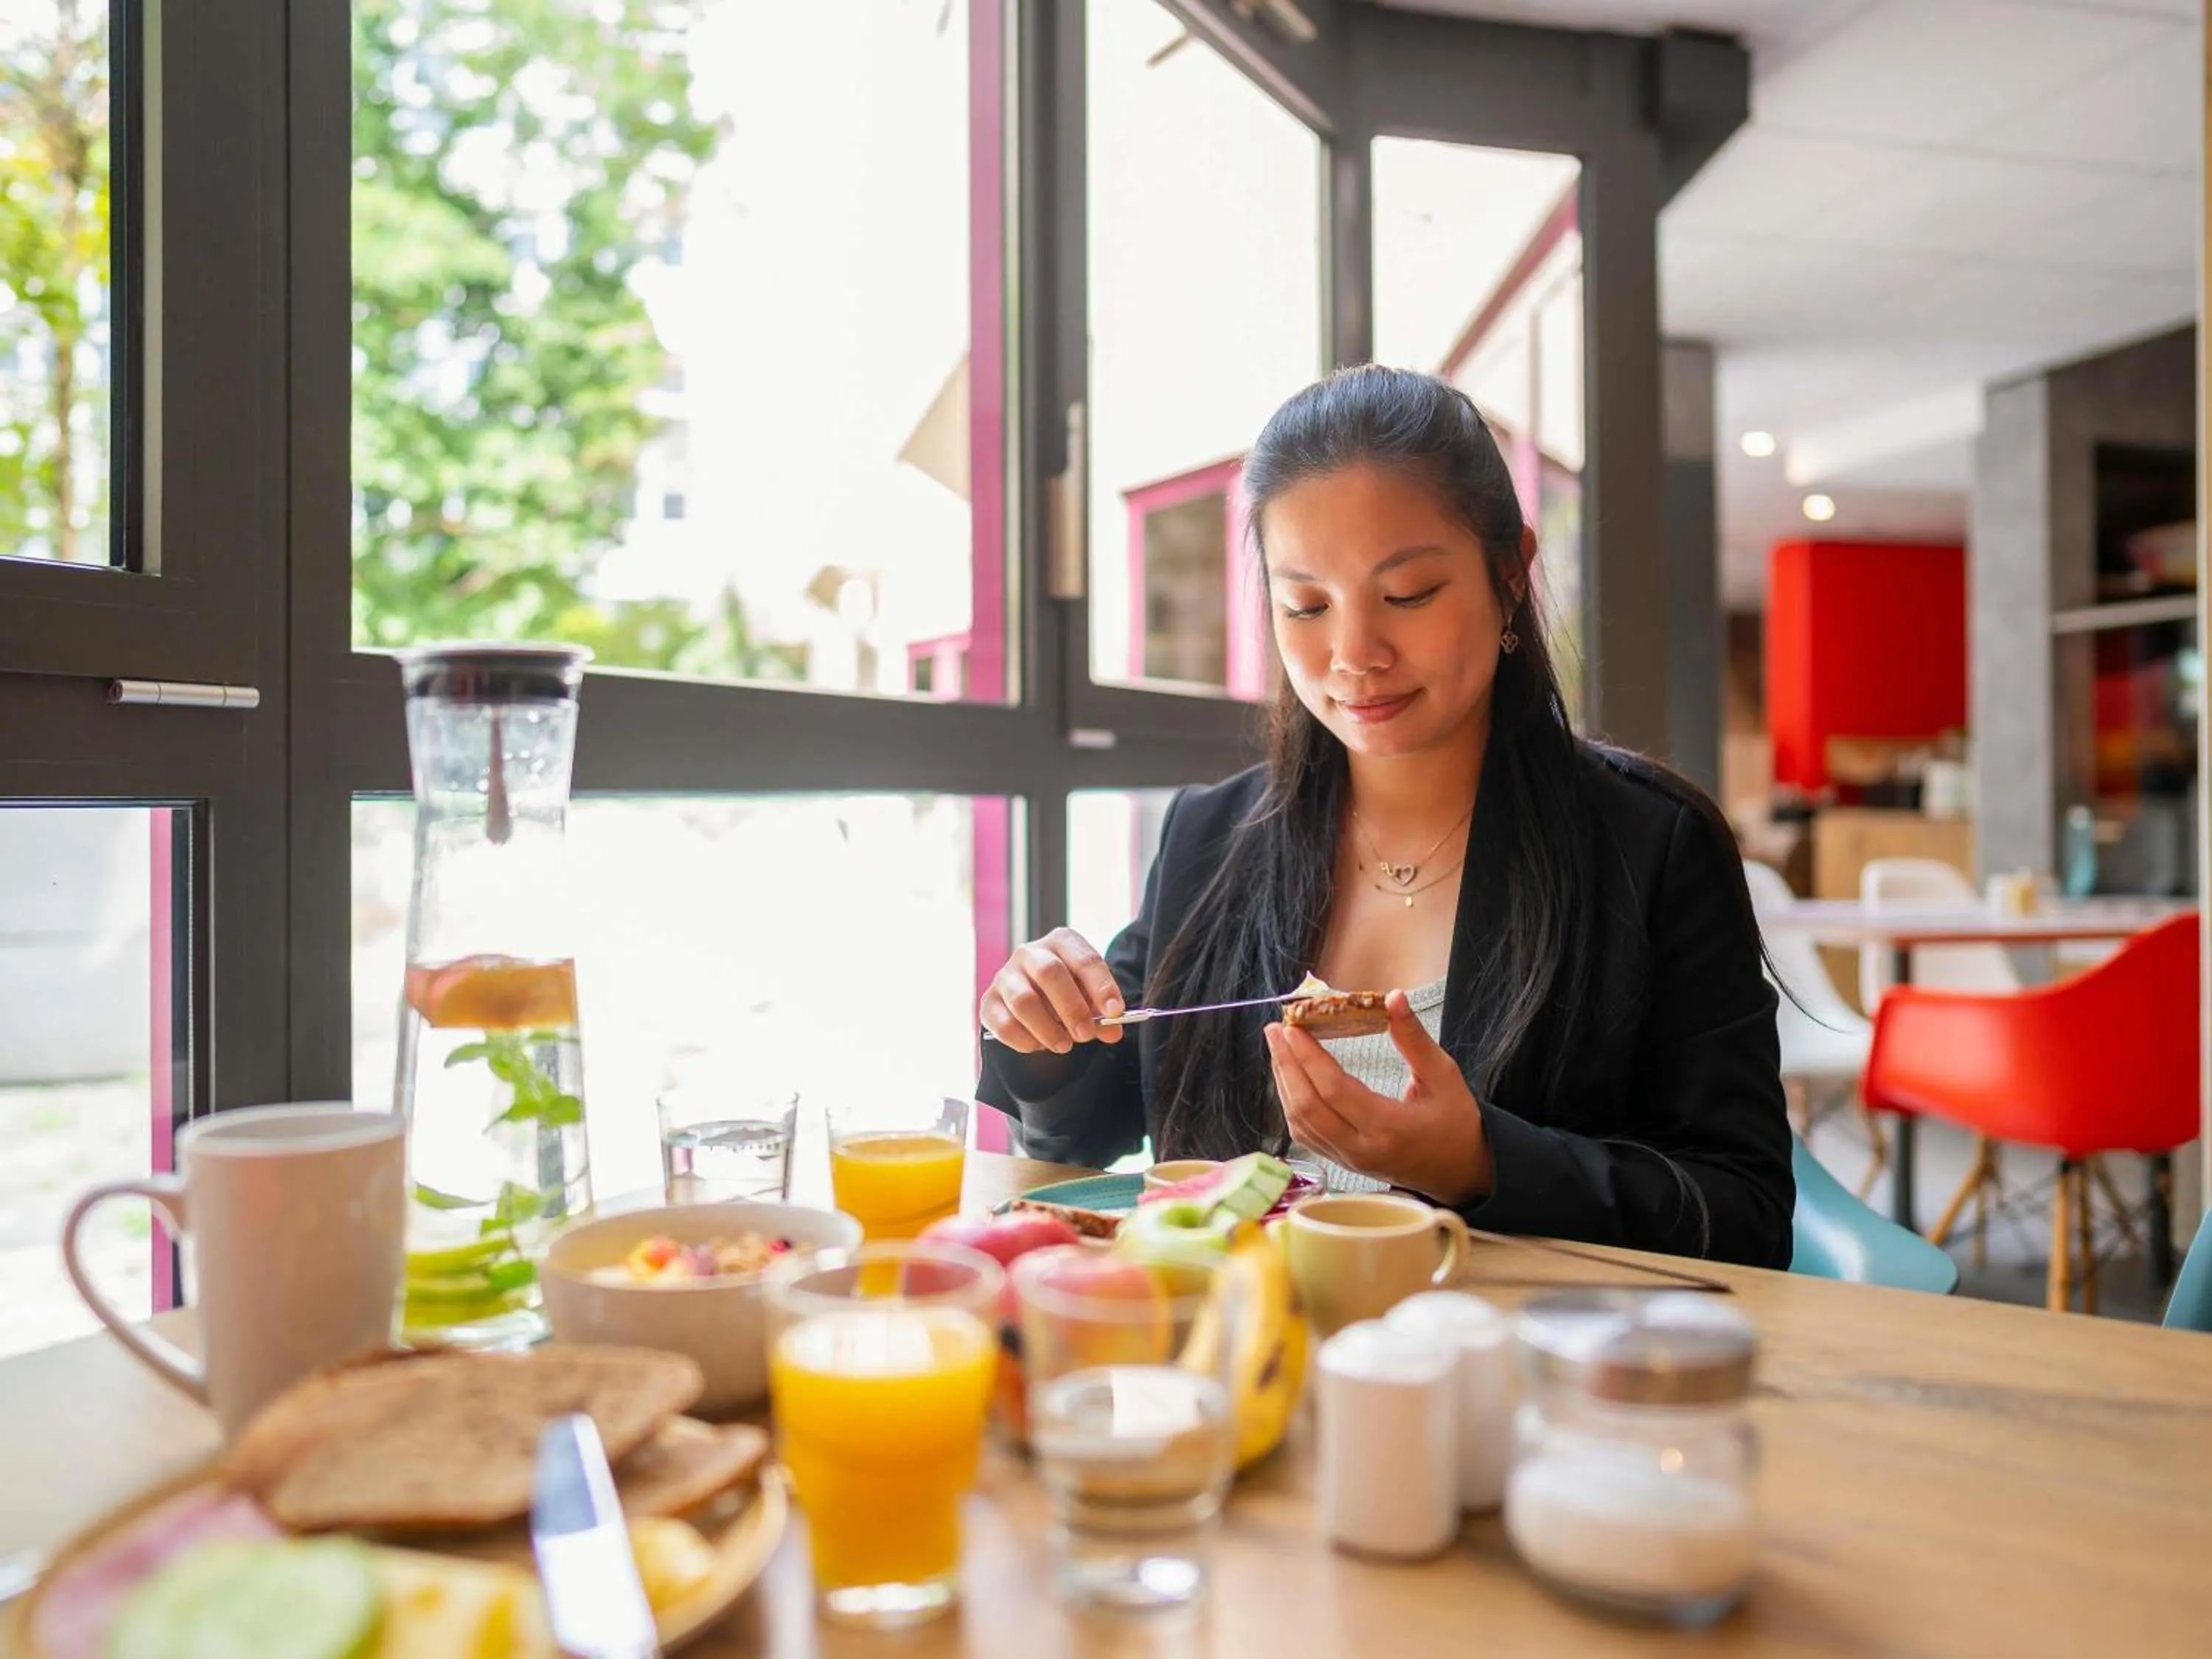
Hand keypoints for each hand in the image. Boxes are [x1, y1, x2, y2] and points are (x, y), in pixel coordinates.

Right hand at [980, 928, 1126, 1054]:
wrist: (1030, 997)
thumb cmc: (1066, 993)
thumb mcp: (1088, 998)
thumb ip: (1102, 1014)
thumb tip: (1113, 1031)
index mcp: (1061, 942)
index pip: (1084, 959)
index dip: (1101, 986)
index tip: (1114, 1012)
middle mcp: (1030, 953)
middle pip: (1050, 973)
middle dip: (1072, 1008)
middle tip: (1085, 1034)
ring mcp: (1005, 976)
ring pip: (1023, 1000)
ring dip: (1047, 1028)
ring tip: (1064, 1046)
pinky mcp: (989, 1002)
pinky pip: (1003, 1023)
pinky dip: (1024, 1040)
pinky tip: (1038, 1046)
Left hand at [1264, 989, 1494, 1204]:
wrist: (1460, 1172)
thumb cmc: (1455, 1122)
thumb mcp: (1444, 1076)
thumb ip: (1414, 1039)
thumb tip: (1393, 997)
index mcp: (1389, 1127)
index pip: (1335, 1090)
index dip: (1309, 1057)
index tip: (1294, 1026)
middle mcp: (1362, 1149)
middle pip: (1308, 1107)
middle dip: (1286, 1066)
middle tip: (1275, 1029)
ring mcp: (1349, 1160)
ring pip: (1301, 1123)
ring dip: (1285, 1083)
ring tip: (1278, 1048)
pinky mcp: (1342, 1162)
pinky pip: (1307, 1134)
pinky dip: (1292, 1104)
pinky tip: (1290, 1078)